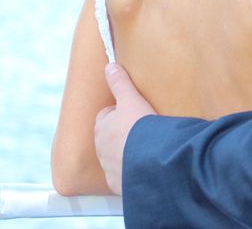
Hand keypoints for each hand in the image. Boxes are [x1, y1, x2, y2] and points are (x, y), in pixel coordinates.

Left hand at [93, 63, 156, 194]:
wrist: (151, 160)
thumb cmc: (140, 127)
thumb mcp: (132, 99)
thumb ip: (120, 83)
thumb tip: (109, 66)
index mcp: (102, 127)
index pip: (106, 116)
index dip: (119, 112)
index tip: (133, 113)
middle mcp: (101, 149)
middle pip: (109, 137)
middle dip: (120, 134)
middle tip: (140, 130)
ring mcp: (109, 168)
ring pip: (115, 156)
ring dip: (126, 152)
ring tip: (145, 148)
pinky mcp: (119, 184)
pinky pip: (123, 175)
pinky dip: (131, 170)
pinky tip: (145, 165)